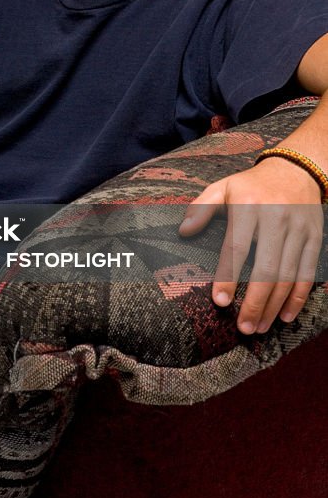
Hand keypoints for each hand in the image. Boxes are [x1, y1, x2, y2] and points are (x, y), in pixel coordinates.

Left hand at [178, 158, 323, 333]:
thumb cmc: (251, 184)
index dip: (228, 277)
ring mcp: (297, 230)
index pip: (237, 247)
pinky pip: (308, 273)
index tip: (219, 302)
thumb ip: (201, 208)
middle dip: (254, 302)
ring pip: (288, 276)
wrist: (295, 170)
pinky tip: (285, 315)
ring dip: (273, 306)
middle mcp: (275, 219)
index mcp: (248, 206)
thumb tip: (183, 232)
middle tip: (243, 327)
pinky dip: (298, 297)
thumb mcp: (223, 187)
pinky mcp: (314, 238)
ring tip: (259, 327)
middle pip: (266, 269)